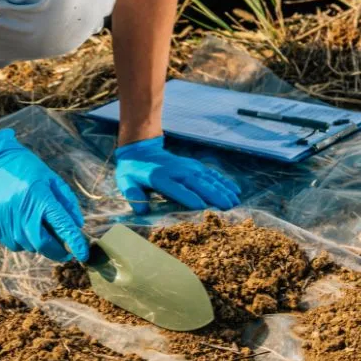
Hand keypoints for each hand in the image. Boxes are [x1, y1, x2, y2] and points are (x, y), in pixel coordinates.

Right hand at [0, 129, 88, 262]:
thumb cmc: (27, 169)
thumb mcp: (52, 179)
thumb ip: (67, 203)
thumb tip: (77, 227)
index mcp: (39, 196)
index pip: (61, 225)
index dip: (74, 242)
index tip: (83, 255)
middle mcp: (20, 209)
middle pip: (42, 244)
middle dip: (56, 252)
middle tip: (65, 253)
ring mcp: (4, 218)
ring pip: (27, 246)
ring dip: (38, 244)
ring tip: (38, 228)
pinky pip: (12, 243)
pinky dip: (22, 241)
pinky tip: (22, 225)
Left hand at [115, 136, 240, 214]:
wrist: (140, 150)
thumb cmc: (132, 172)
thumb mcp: (126, 183)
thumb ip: (133, 196)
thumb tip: (142, 210)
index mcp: (159, 177)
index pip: (177, 189)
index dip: (189, 198)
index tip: (202, 208)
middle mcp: (177, 170)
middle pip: (197, 184)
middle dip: (213, 195)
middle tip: (227, 208)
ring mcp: (187, 167)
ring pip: (208, 178)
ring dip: (222, 189)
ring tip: (234, 201)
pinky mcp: (193, 166)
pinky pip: (210, 174)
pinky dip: (222, 181)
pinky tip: (234, 189)